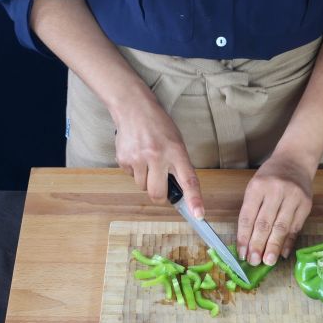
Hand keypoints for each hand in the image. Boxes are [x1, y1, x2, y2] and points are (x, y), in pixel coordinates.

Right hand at [112, 94, 203, 217]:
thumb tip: (179, 192)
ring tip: (147, 160)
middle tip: (161, 186)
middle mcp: (157, 156)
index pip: (188, 180)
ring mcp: (138, 158)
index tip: (199, 214)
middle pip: (158, 193)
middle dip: (160, 196)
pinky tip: (137, 155)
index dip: (194, 200)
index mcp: (176, 151)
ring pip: (142, 187)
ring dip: (146, 180)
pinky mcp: (123, 159)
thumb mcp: (176, 142)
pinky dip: (134, 171)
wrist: (133, 108)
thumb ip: (178, 165)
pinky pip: (130, 177)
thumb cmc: (159, 126)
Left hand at [237, 152, 315, 265]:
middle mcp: (276, 191)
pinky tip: (282, 253)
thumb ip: (251, 211)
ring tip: (268, 261)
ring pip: (281, 227)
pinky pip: (295, 227)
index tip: (241, 253)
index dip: (244, 237)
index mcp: (258, 186)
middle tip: (253, 261)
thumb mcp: (255, 187)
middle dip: (258, 245)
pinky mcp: (306, 204)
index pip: (248, 216)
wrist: (295, 161)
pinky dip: (288, 242)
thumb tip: (247, 241)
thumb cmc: (270, 176)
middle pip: (265, 223)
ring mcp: (293, 197)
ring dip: (273, 247)